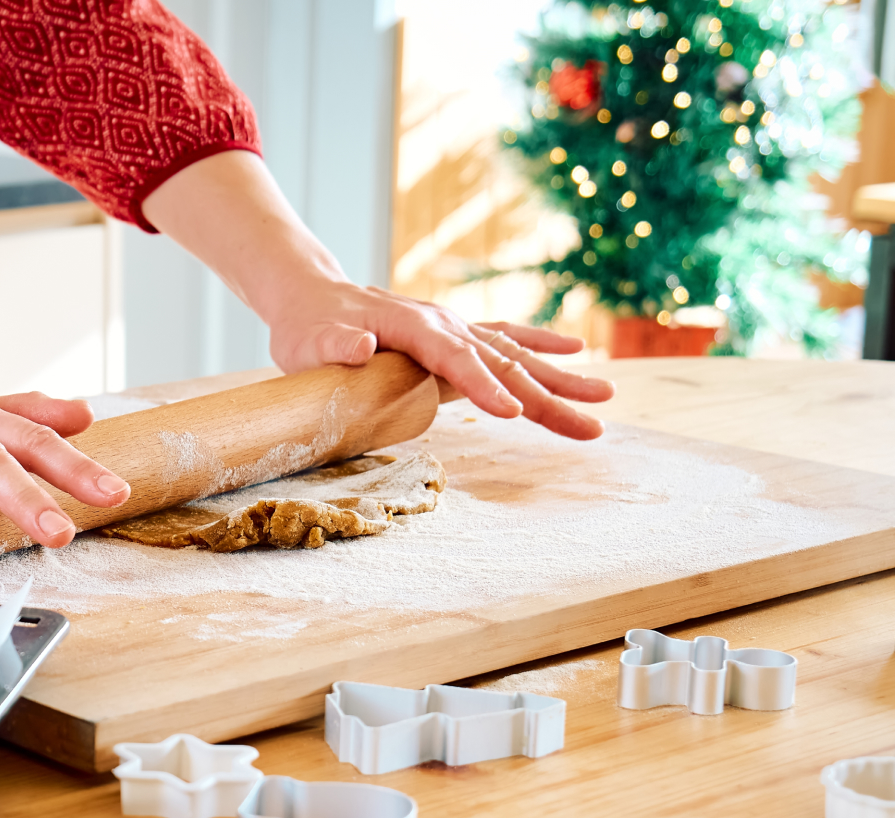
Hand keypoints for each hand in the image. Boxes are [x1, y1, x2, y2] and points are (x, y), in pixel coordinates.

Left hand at [265, 285, 615, 439]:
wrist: (311, 295)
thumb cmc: (307, 325)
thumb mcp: (309, 339)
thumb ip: (335, 345)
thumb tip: (360, 346)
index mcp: (413, 326)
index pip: (455, 359)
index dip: (484, 386)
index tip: (512, 412)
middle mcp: (443, 324)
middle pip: (502, 363)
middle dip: (548, 396)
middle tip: (593, 425)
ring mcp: (452, 328)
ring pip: (514, 355)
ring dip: (560, 378)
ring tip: (606, 396)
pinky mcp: (452, 335)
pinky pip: (504, 341)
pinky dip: (539, 347)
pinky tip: (576, 353)